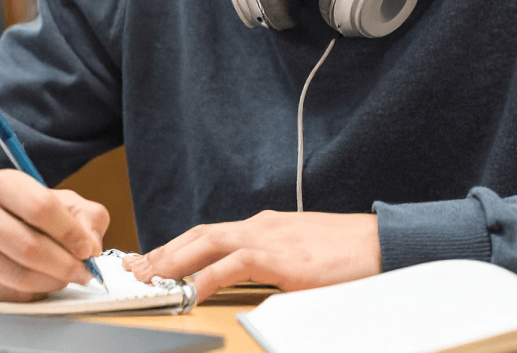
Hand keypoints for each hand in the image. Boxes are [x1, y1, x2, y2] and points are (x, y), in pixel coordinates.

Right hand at [0, 169, 108, 301]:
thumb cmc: (30, 216)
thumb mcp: (64, 204)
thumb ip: (87, 217)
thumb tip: (91, 246)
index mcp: (1, 183)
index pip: (41, 208)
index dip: (71, 233)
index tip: (87, 249)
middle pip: (30, 247)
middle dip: (66, 265)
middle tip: (83, 272)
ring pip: (21, 276)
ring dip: (54, 282)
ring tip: (65, 277)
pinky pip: (9, 293)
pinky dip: (35, 293)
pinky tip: (41, 281)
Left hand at [122, 210, 380, 301]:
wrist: (382, 243)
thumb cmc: (349, 253)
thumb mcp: (303, 256)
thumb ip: (275, 264)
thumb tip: (255, 281)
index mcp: (264, 226)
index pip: (209, 233)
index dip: (177, 247)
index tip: (152, 261)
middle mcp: (259, 226)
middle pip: (198, 235)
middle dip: (163, 252)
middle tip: (134, 269)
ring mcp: (267, 237)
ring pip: (206, 243)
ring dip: (172, 260)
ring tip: (147, 278)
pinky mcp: (278, 256)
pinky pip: (231, 265)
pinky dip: (205, 277)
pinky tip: (189, 290)